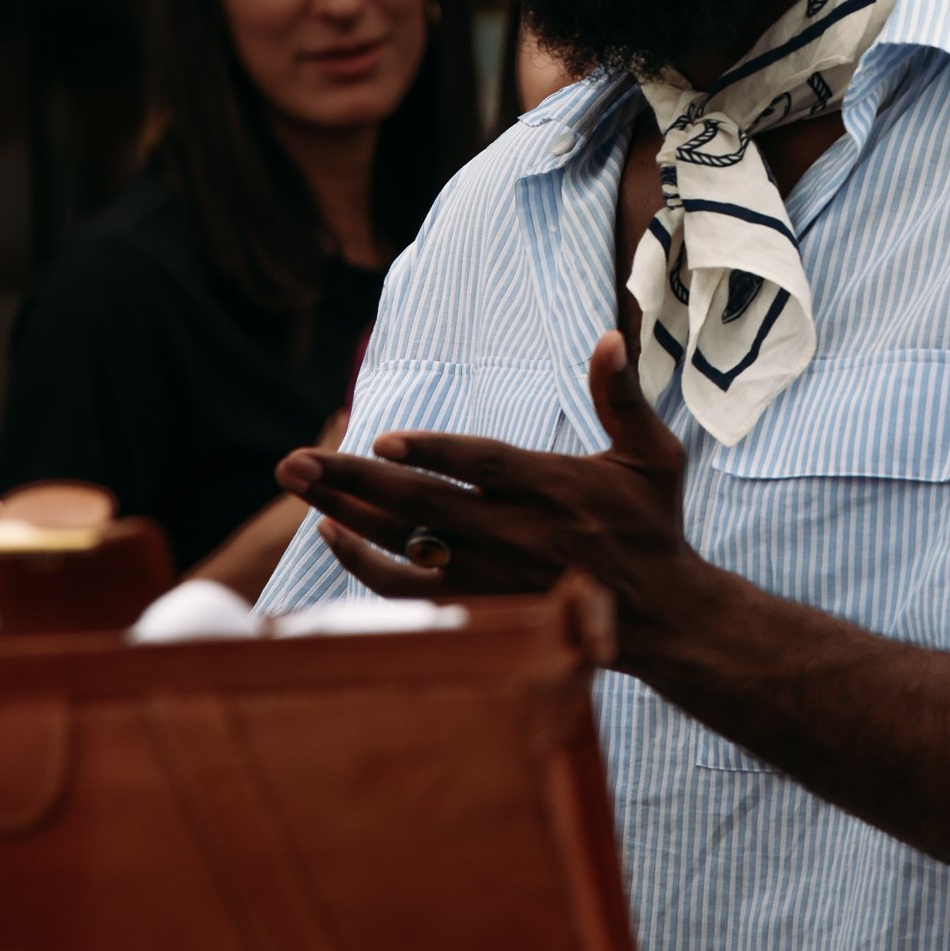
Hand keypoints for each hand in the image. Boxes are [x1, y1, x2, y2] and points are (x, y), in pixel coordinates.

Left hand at [277, 330, 694, 654]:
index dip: (435, 453)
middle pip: (421, 504)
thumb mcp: (653, 455)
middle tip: (292, 460)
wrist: (657, 613)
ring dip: (342, 510)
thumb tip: (609, 337)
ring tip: (294, 479)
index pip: (484, 466)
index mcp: (555, 487)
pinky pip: (408, 589)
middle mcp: (515, 531)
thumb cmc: (651, 524)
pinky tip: (331, 532)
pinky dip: (364, 565)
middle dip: (351, 478)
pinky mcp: (480, 600)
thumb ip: (621, 397)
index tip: (383, 440)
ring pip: (403, 541)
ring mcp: (491, 570)